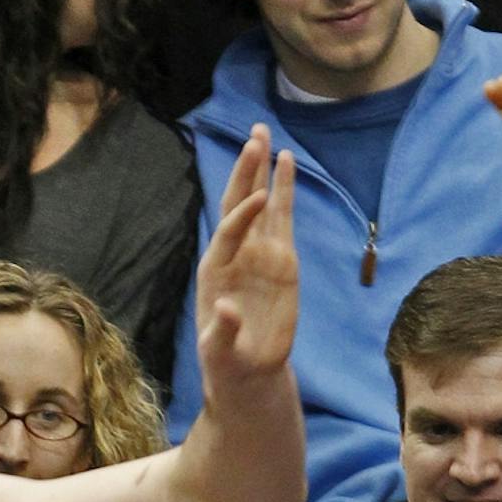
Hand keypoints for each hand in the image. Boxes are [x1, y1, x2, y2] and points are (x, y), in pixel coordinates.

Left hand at [195, 124, 297, 390]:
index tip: (260, 196)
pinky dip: (284, 189)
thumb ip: (222, 332)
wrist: (246, 368)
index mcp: (215, 270)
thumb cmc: (226, 360)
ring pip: (262, 203)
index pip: (229, 232)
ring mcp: (259, 252)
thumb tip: (227, 309)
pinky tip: (286, 162)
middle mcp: (235, 253)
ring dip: (262, 169)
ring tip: (263, 133)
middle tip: (255, 134)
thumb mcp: (219, 352)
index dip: (242, 215)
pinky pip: (282, 217)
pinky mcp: (282, 258)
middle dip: (246, 170)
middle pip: (239, 204)